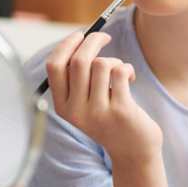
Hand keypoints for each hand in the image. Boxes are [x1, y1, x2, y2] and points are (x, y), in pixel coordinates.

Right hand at [45, 31, 162, 161]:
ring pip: (101, 64)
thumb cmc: (109, 118)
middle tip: (105, 36)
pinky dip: (127, 68)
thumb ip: (77, 78)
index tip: (80, 35)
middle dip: (93, 40)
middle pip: (78, 61)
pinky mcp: (120, 110)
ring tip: (120, 71)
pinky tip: (130, 78)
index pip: (54, 66)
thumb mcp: (85, 103)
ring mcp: (98, 112)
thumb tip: (80, 38)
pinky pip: (120, 71)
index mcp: (62, 106)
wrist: (133, 151)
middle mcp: (76, 110)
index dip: (66, 45)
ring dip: (114, 60)